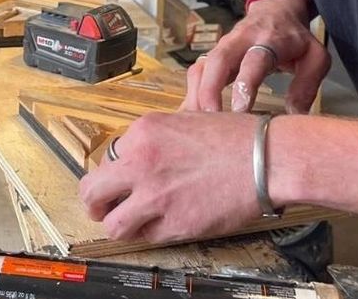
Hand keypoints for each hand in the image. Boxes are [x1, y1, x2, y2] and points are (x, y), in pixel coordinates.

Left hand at [80, 111, 262, 242]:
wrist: (264, 158)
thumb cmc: (233, 137)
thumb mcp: (184, 120)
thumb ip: (154, 139)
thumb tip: (136, 155)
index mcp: (143, 131)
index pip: (108, 157)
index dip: (114, 171)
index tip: (120, 179)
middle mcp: (141, 161)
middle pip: (93, 191)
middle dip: (95, 202)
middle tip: (103, 206)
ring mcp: (155, 195)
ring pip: (113, 223)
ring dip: (119, 223)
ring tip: (130, 221)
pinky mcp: (174, 224)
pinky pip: (146, 236)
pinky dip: (150, 233)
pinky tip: (163, 223)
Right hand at [182, 0, 330, 114]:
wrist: (275, 11)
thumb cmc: (295, 38)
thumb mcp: (314, 56)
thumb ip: (306, 84)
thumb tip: (293, 115)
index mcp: (270, 39)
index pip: (255, 59)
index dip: (245, 83)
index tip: (240, 110)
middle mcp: (241, 40)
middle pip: (218, 60)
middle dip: (209, 89)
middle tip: (210, 119)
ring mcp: (223, 46)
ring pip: (202, 66)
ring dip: (197, 94)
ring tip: (199, 124)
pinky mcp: (214, 55)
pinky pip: (197, 72)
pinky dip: (192, 93)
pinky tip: (192, 116)